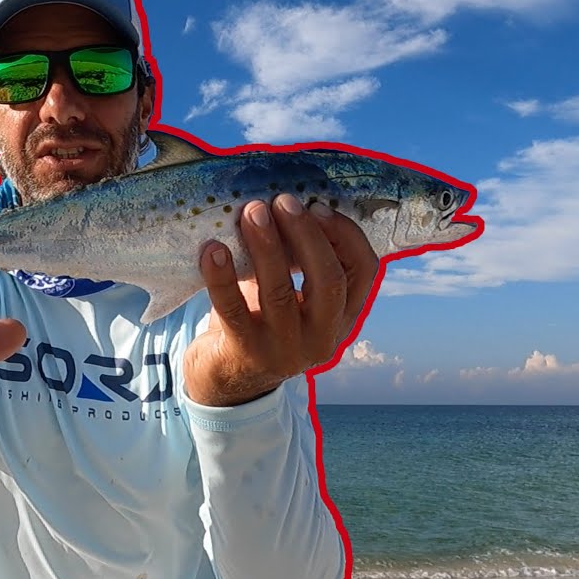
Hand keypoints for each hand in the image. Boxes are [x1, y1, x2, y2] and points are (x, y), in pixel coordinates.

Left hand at [183, 193, 379, 406]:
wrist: (227, 378)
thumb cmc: (262, 319)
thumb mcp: (293, 294)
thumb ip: (300, 259)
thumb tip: (286, 201)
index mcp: (342, 317)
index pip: (365, 270)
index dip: (346, 234)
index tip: (318, 206)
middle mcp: (322, 336)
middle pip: (327, 279)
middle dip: (305, 234)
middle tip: (281, 202)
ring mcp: (285, 349)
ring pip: (279, 291)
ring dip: (266, 245)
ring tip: (250, 212)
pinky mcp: (246, 353)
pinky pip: (232, 309)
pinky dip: (221, 276)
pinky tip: (212, 249)